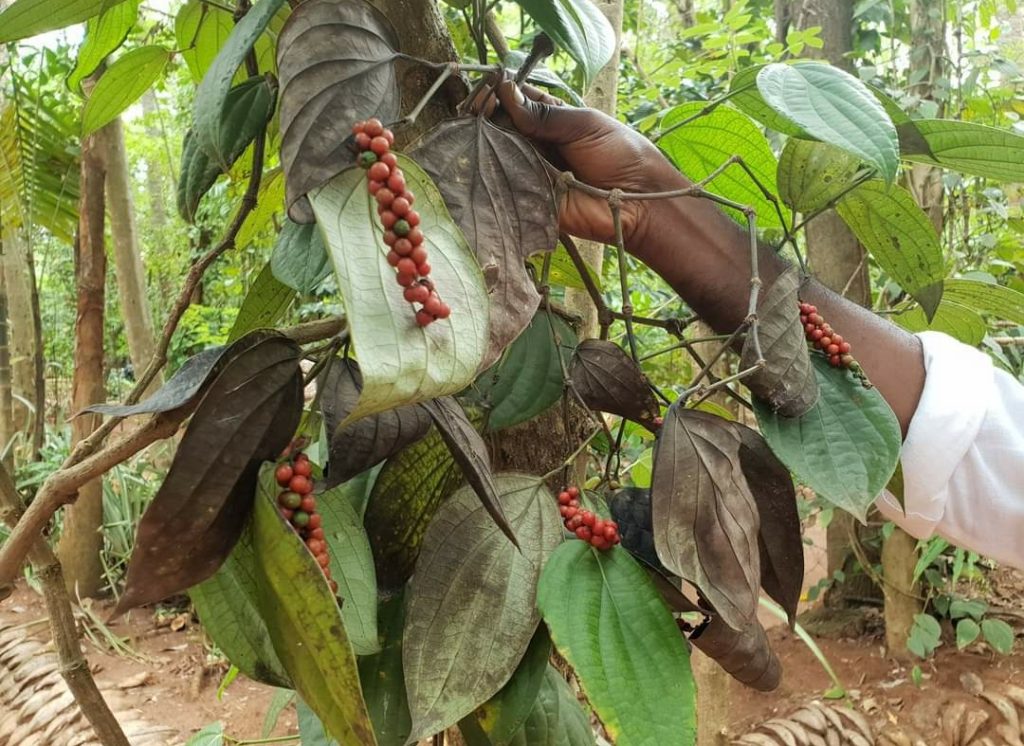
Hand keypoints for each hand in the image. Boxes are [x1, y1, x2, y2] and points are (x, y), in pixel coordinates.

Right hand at [484, 80, 689, 247]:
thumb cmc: (620, 155)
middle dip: (488, 119)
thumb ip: (544, 113)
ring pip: (496, 155)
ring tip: (480, 137)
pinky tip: (484, 163)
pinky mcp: (528, 201)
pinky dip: (494, 176)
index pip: (513, 102)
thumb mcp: (583, 124)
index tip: (488, 90)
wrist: (638, 200)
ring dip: (487, 146)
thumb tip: (505, 91)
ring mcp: (529, 172)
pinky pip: (504, 187)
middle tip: (479, 114)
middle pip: (499, 128)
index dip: (498, 95)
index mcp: (549, 119)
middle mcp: (534, 144)